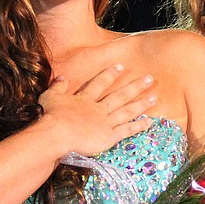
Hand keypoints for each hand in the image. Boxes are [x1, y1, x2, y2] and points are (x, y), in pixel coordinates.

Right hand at [32, 65, 157, 158]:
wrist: (56, 134)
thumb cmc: (49, 117)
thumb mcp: (50, 97)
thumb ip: (57, 86)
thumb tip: (61, 77)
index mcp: (84, 99)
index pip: (100, 83)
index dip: (111, 74)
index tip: (121, 66)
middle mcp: (98, 108)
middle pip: (120, 95)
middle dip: (135, 86)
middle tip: (149, 78)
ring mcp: (105, 122)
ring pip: (127, 111)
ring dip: (141, 104)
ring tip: (154, 97)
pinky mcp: (109, 137)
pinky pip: (127, 130)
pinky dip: (138, 126)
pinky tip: (149, 121)